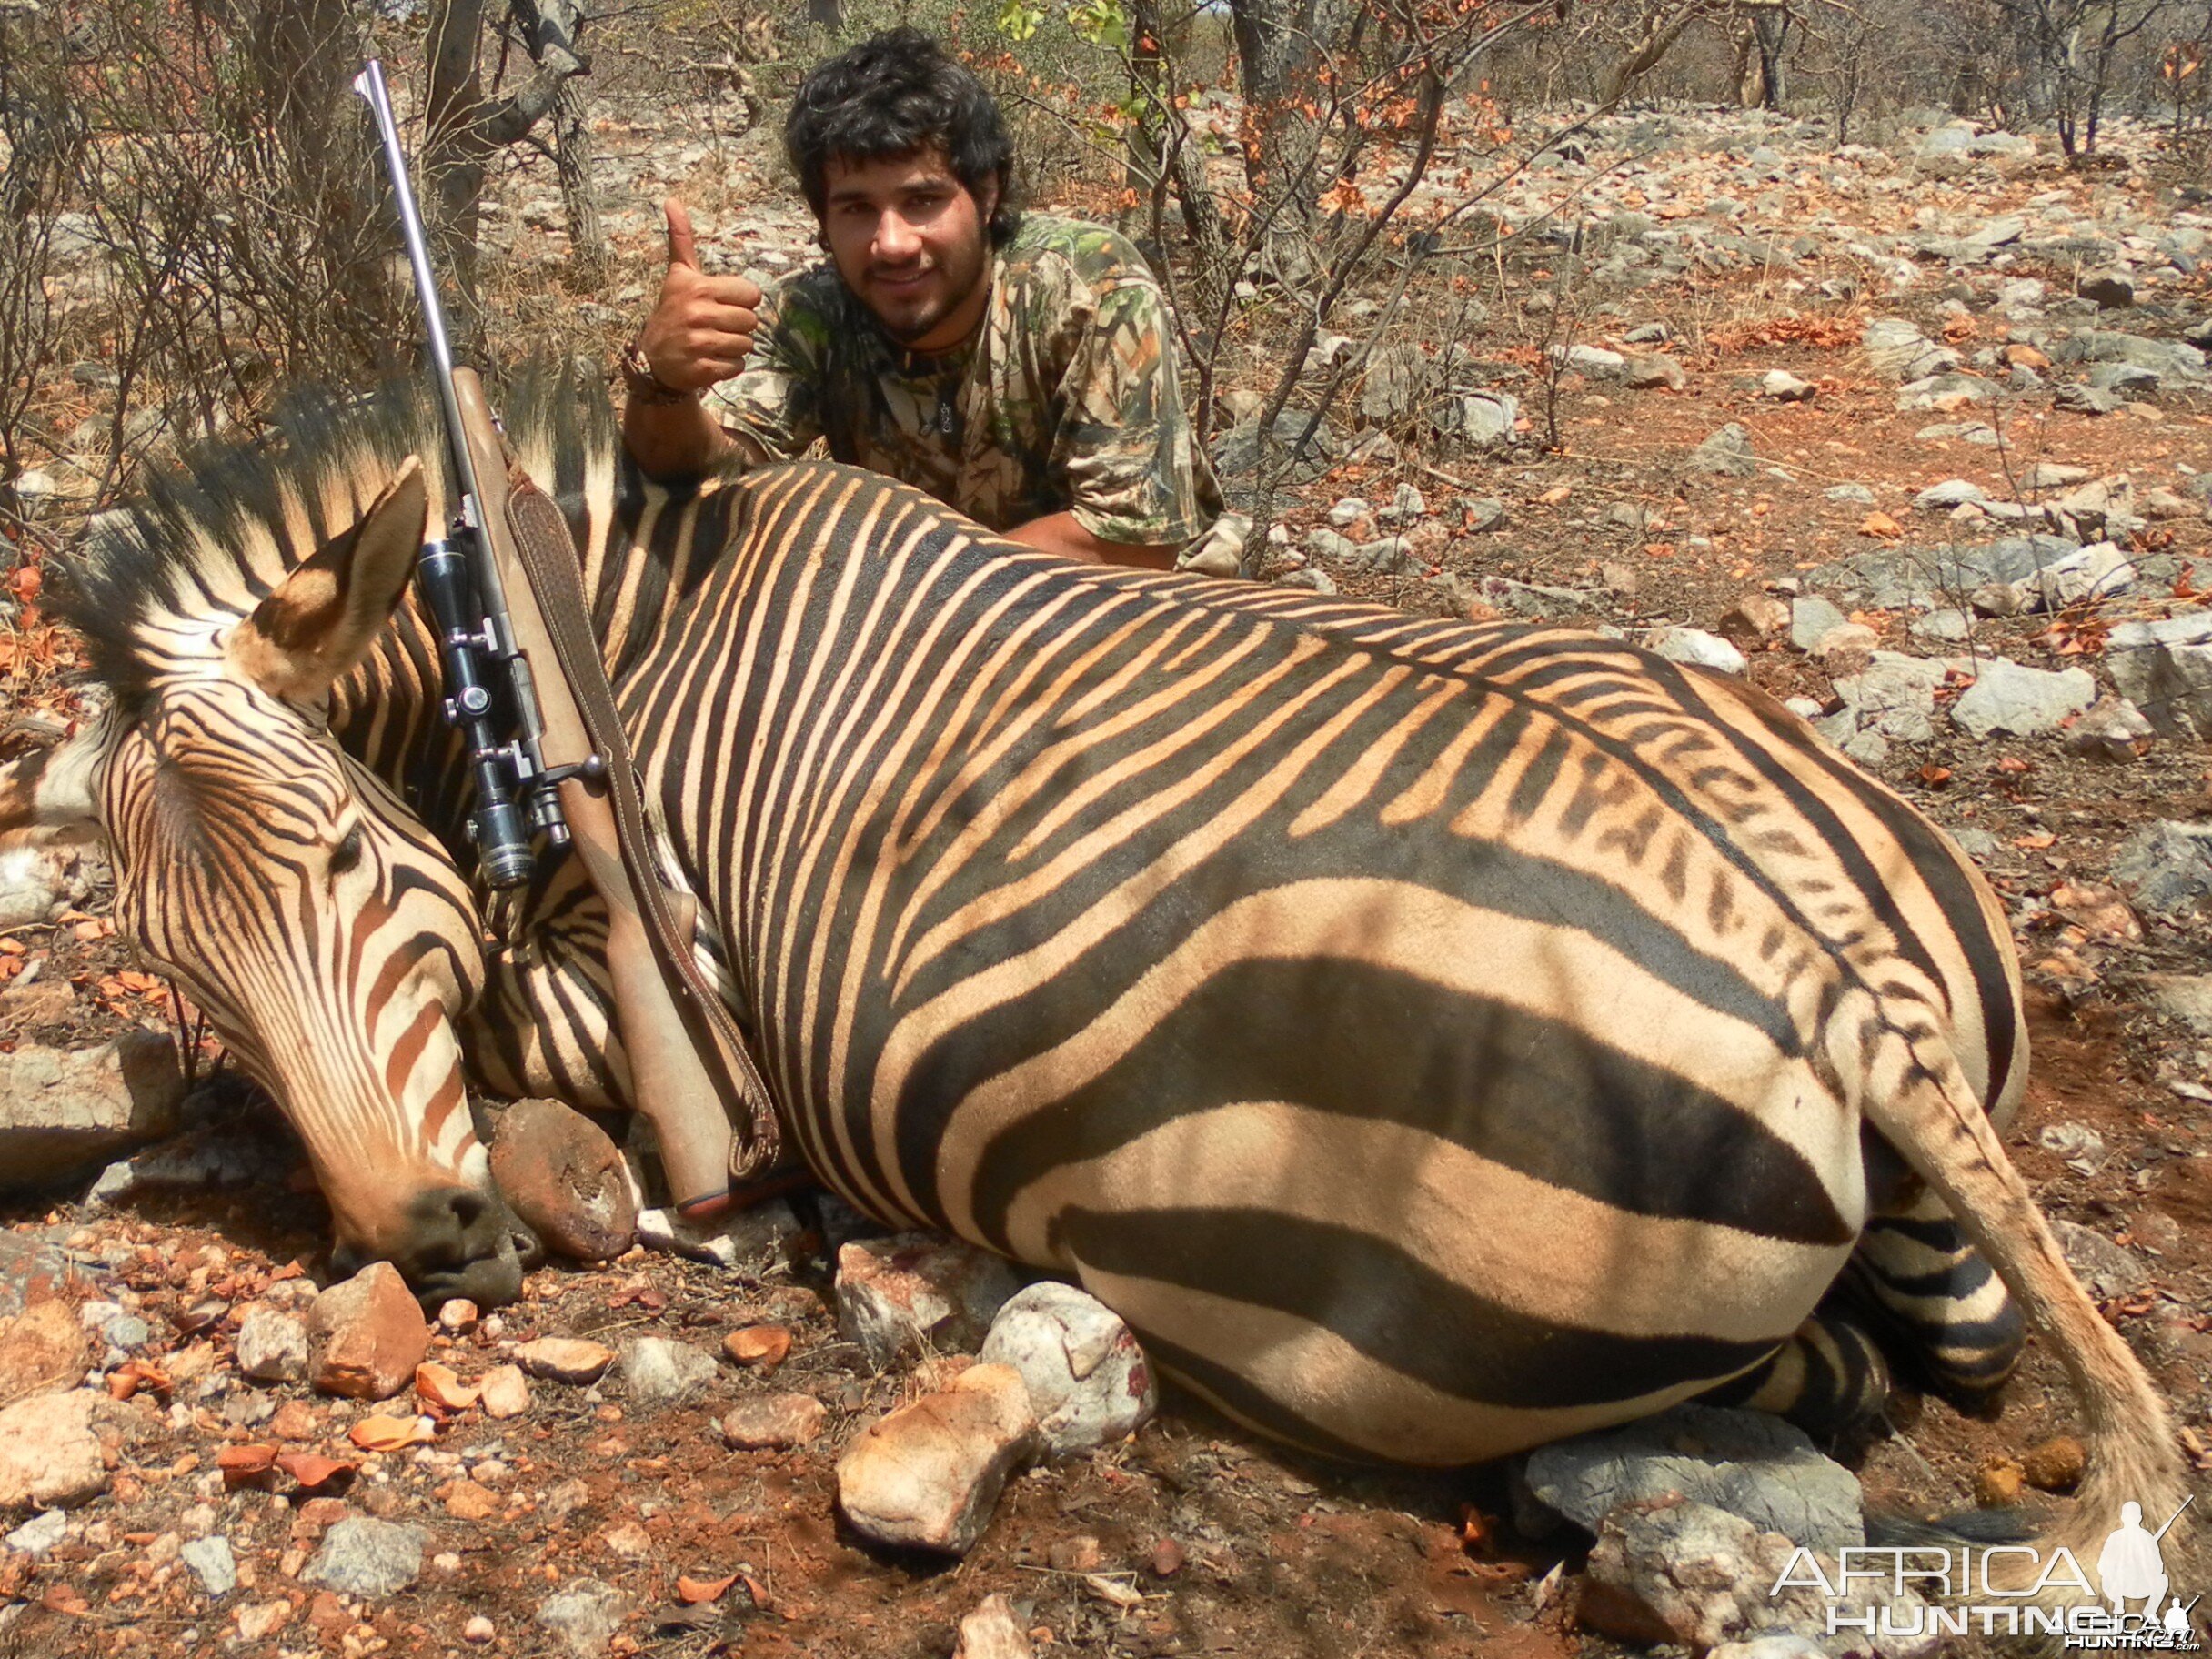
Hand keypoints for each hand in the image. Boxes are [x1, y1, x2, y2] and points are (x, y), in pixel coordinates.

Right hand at [636, 200, 763, 393]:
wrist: (653, 358)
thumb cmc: (673, 310)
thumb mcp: (678, 274)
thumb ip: (681, 239)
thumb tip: (672, 200)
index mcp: (699, 288)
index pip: (752, 294)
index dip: (742, 301)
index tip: (722, 304)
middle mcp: (698, 314)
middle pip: (751, 321)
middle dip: (739, 325)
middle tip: (717, 325)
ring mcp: (699, 343)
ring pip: (747, 345)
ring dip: (735, 346)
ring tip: (713, 342)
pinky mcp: (703, 369)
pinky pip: (737, 366)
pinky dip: (729, 366)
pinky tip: (710, 359)